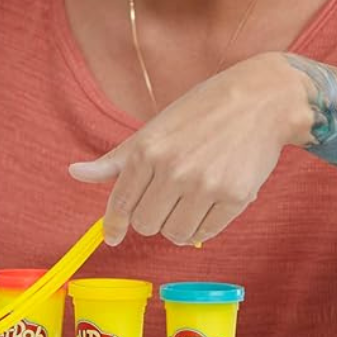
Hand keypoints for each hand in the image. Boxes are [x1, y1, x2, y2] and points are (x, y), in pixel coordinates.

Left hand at [69, 53, 312, 246]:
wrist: (262, 100)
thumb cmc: (200, 112)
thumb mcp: (152, 129)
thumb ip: (115, 160)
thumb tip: (74, 173)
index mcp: (147, 150)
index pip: (120, 202)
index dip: (113, 224)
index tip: (112, 236)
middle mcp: (172, 169)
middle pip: (145, 224)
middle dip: (150, 217)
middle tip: (165, 199)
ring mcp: (205, 184)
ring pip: (174, 234)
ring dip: (176, 225)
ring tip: (187, 201)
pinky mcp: (236, 197)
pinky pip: (206, 233)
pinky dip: (202, 226)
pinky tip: (208, 203)